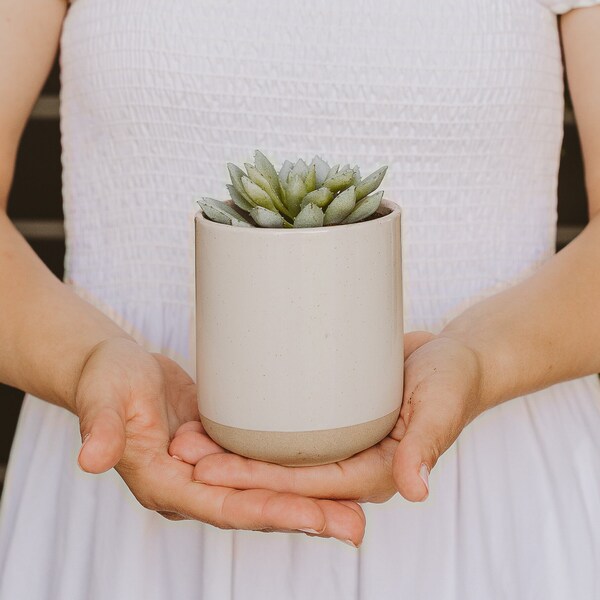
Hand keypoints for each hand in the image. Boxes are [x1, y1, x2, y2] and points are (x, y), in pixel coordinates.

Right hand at [75, 337, 364, 543]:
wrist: (116, 370)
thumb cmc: (107, 381)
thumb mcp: (104, 398)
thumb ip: (101, 429)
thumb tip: (89, 459)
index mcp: (166, 484)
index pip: (225, 507)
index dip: (271, 512)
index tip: (316, 517)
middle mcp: (193, 486)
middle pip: (255, 508)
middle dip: (305, 517)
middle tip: (355, 524)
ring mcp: (211, 471)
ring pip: (264, 492)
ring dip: (309, 501)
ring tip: (355, 508)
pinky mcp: (224, 450)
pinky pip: (262, 468)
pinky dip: (294, 474)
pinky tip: (327, 471)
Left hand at [170, 331, 483, 503]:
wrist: (456, 359)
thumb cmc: (454, 381)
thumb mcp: (441, 406)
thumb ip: (426, 445)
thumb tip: (415, 489)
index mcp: (377, 473)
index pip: (305, 486)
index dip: (255, 480)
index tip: (209, 469)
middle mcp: (354, 467)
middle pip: (283, 476)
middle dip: (232, 468)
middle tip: (184, 450)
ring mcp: (344, 447)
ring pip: (282, 458)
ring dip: (237, 451)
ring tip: (191, 435)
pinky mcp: (338, 423)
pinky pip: (294, 435)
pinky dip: (259, 429)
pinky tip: (230, 415)